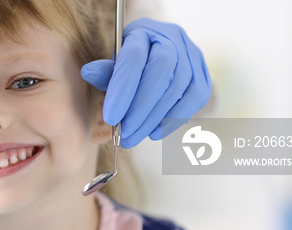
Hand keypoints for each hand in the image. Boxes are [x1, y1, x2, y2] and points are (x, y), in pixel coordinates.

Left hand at [81, 18, 210, 147]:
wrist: (159, 57)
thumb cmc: (131, 63)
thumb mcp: (114, 64)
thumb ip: (105, 71)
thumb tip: (88, 73)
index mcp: (143, 31)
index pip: (134, 57)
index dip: (122, 89)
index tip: (111, 118)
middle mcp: (171, 38)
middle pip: (160, 72)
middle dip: (140, 107)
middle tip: (124, 133)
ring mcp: (191, 56)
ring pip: (177, 88)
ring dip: (154, 118)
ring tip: (133, 136)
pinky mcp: (203, 75)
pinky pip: (192, 100)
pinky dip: (173, 119)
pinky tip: (154, 133)